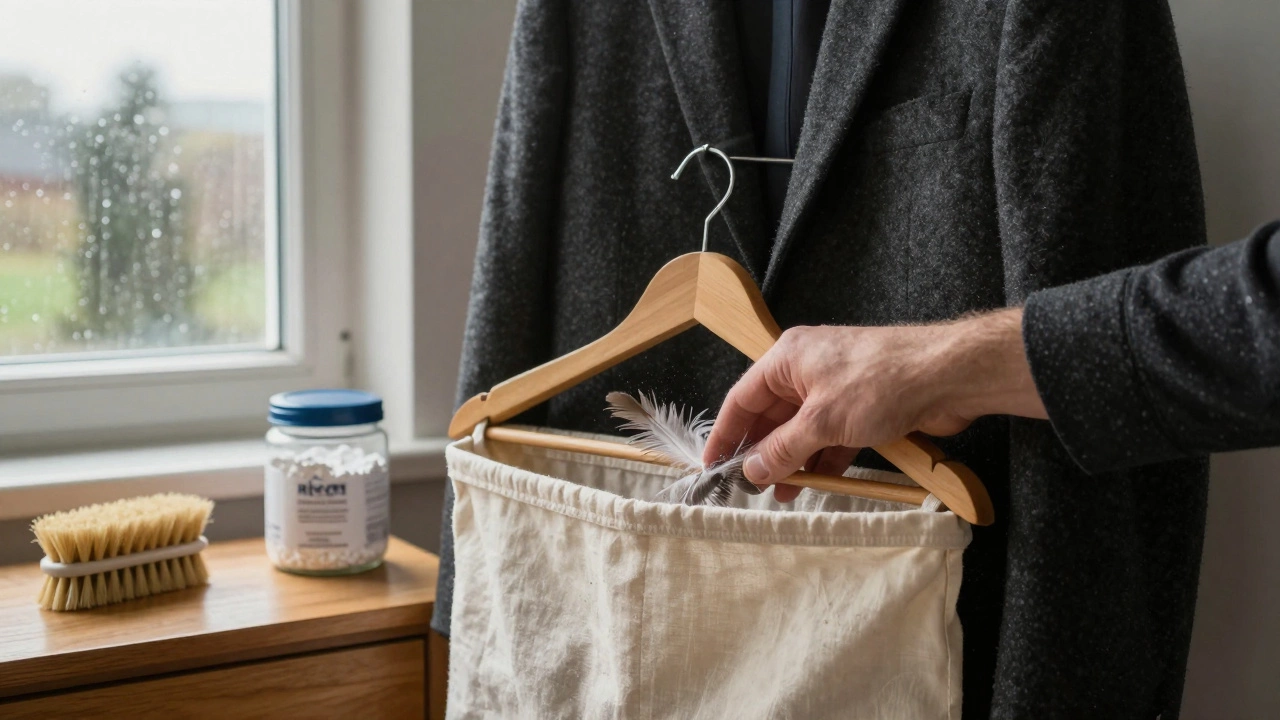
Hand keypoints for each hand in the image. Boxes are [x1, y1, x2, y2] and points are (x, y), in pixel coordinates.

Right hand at [703, 309, 1045, 500]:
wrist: (947, 375)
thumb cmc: (881, 382)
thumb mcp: (822, 421)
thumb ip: (783, 449)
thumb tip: (751, 469)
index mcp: (788, 359)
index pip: (743, 399)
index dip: (726, 434)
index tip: (712, 466)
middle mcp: (807, 369)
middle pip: (772, 416)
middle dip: (761, 452)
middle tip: (749, 487)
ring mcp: (836, 388)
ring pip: (802, 430)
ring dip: (791, 461)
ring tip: (781, 493)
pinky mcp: (862, 407)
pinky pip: (830, 436)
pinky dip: (821, 459)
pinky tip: (814, 483)